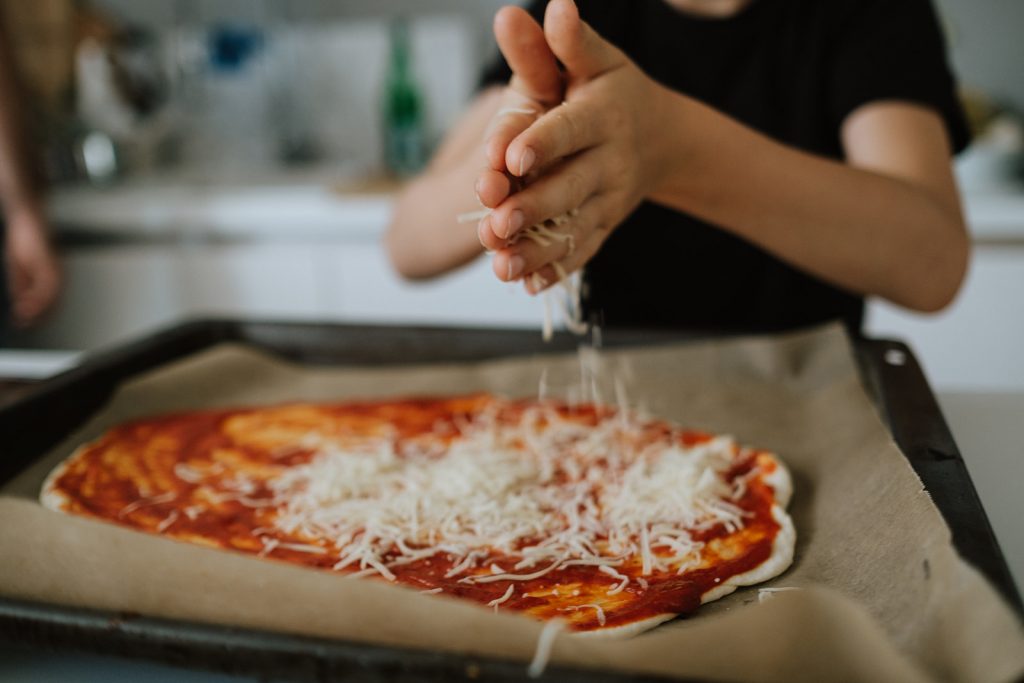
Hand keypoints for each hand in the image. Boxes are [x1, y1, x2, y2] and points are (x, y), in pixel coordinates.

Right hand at [5, 204, 60, 327]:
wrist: (26, 218)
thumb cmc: (25, 241)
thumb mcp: (19, 268)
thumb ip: (21, 287)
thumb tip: (20, 306)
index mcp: (51, 277)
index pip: (50, 301)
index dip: (39, 315)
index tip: (26, 324)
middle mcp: (56, 274)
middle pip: (54, 300)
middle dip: (40, 314)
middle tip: (26, 323)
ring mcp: (54, 266)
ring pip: (52, 293)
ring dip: (39, 306)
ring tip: (26, 315)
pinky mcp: (50, 259)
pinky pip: (48, 279)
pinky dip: (39, 292)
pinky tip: (29, 298)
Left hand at [476, 0, 669, 289]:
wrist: (662, 137)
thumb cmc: (615, 91)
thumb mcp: (597, 60)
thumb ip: (566, 43)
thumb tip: (553, 6)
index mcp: (604, 114)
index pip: (570, 128)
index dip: (541, 141)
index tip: (508, 157)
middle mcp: (611, 160)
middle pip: (570, 186)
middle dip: (533, 206)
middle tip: (496, 222)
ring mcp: (609, 199)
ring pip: (573, 228)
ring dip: (538, 250)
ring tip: (502, 267)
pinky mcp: (604, 225)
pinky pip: (583, 251)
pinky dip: (557, 270)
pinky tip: (528, 286)